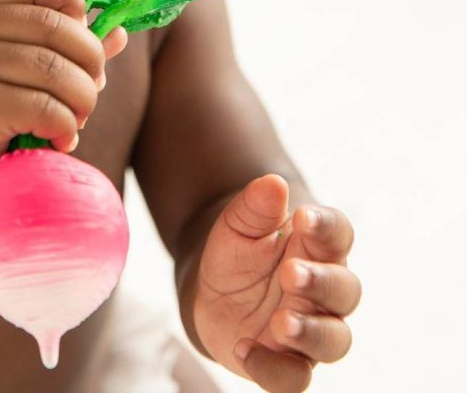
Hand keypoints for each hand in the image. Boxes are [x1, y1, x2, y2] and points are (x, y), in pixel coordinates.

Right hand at [0, 0, 127, 185]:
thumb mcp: (20, 61)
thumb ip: (64, 44)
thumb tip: (119, 33)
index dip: (71, 2)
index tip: (81, 34)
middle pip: (57, 28)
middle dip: (90, 63)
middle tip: (90, 90)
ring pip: (57, 71)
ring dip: (83, 100)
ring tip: (77, 117)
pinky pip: (47, 109)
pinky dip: (66, 126)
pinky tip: (59, 138)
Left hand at [193, 174, 360, 391]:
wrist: (211, 290)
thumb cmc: (237, 251)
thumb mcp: (237, 224)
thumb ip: (255, 205)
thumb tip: (272, 184)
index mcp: (317, 248)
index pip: (338, 234)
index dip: (327, 226)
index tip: (303, 216)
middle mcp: (323, 291)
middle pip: (344, 289)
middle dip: (321, 282)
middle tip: (291, 272)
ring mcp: (310, 328)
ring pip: (334, 340)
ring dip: (311, 332)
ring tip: (282, 321)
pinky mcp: (287, 362)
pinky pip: (294, 378)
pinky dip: (273, 368)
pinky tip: (244, 348)